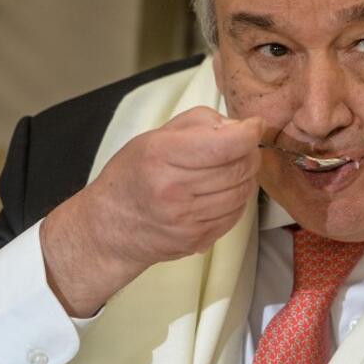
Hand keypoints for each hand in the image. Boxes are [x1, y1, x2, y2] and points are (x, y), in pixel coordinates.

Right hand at [41, 106, 263, 315]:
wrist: (110, 228)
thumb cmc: (133, 175)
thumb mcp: (154, 137)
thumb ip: (198, 123)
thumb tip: (239, 126)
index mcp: (161, 156)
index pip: (225, 144)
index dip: (249, 133)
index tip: (253, 126)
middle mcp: (173, 190)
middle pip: (239, 168)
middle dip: (249, 153)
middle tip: (243, 147)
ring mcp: (186, 220)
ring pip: (242, 192)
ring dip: (246, 177)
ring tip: (232, 168)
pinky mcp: (197, 240)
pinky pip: (236, 215)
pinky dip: (238, 200)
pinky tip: (223, 191)